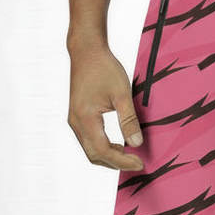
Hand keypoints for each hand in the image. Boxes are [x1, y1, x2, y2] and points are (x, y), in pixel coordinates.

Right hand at [67, 39, 143, 170]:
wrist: (86, 51)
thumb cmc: (104, 68)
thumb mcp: (122, 94)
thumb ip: (129, 120)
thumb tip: (136, 144)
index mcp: (85, 117)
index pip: (104, 150)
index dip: (122, 161)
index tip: (140, 163)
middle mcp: (76, 122)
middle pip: (95, 155)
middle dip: (116, 163)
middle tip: (137, 163)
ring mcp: (74, 121)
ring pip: (91, 150)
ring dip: (110, 157)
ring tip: (130, 156)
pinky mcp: (77, 118)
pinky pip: (89, 141)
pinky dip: (104, 148)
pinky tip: (119, 145)